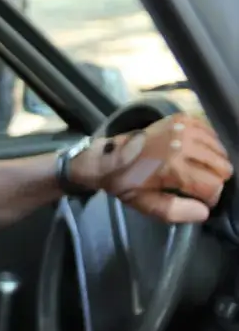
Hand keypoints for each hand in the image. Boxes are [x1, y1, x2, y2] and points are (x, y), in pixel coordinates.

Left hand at [77, 113, 233, 221]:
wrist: (109, 156)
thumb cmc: (126, 183)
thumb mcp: (144, 203)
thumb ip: (173, 210)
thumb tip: (204, 211)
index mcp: (172, 168)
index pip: (213, 186)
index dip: (211, 198)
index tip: (201, 200)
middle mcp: (182, 145)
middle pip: (221, 167)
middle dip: (214, 180)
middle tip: (198, 185)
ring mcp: (183, 129)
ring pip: (220, 151)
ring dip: (212, 163)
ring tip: (196, 169)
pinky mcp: (183, 119)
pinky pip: (212, 134)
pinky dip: (209, 145)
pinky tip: (196, 153)